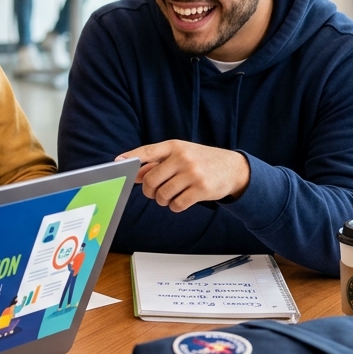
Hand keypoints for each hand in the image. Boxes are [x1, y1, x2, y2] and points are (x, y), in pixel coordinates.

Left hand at [116, 141, 249, 211]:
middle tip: (154, 192)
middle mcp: (182, 158)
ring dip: (162, 200)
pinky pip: (177, 205)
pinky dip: (174, 206)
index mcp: (175, 146)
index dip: (131, 157)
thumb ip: (158, 162)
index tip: (118, 163)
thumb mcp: (180, 155)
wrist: (234, 168)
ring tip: (169, 196)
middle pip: (150, 180)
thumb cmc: (201, 161)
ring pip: (162, 194)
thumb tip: (135, 175)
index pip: (147, 151)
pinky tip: (180, 201)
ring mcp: (193, 173)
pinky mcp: (202, 189)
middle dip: (148, 190)